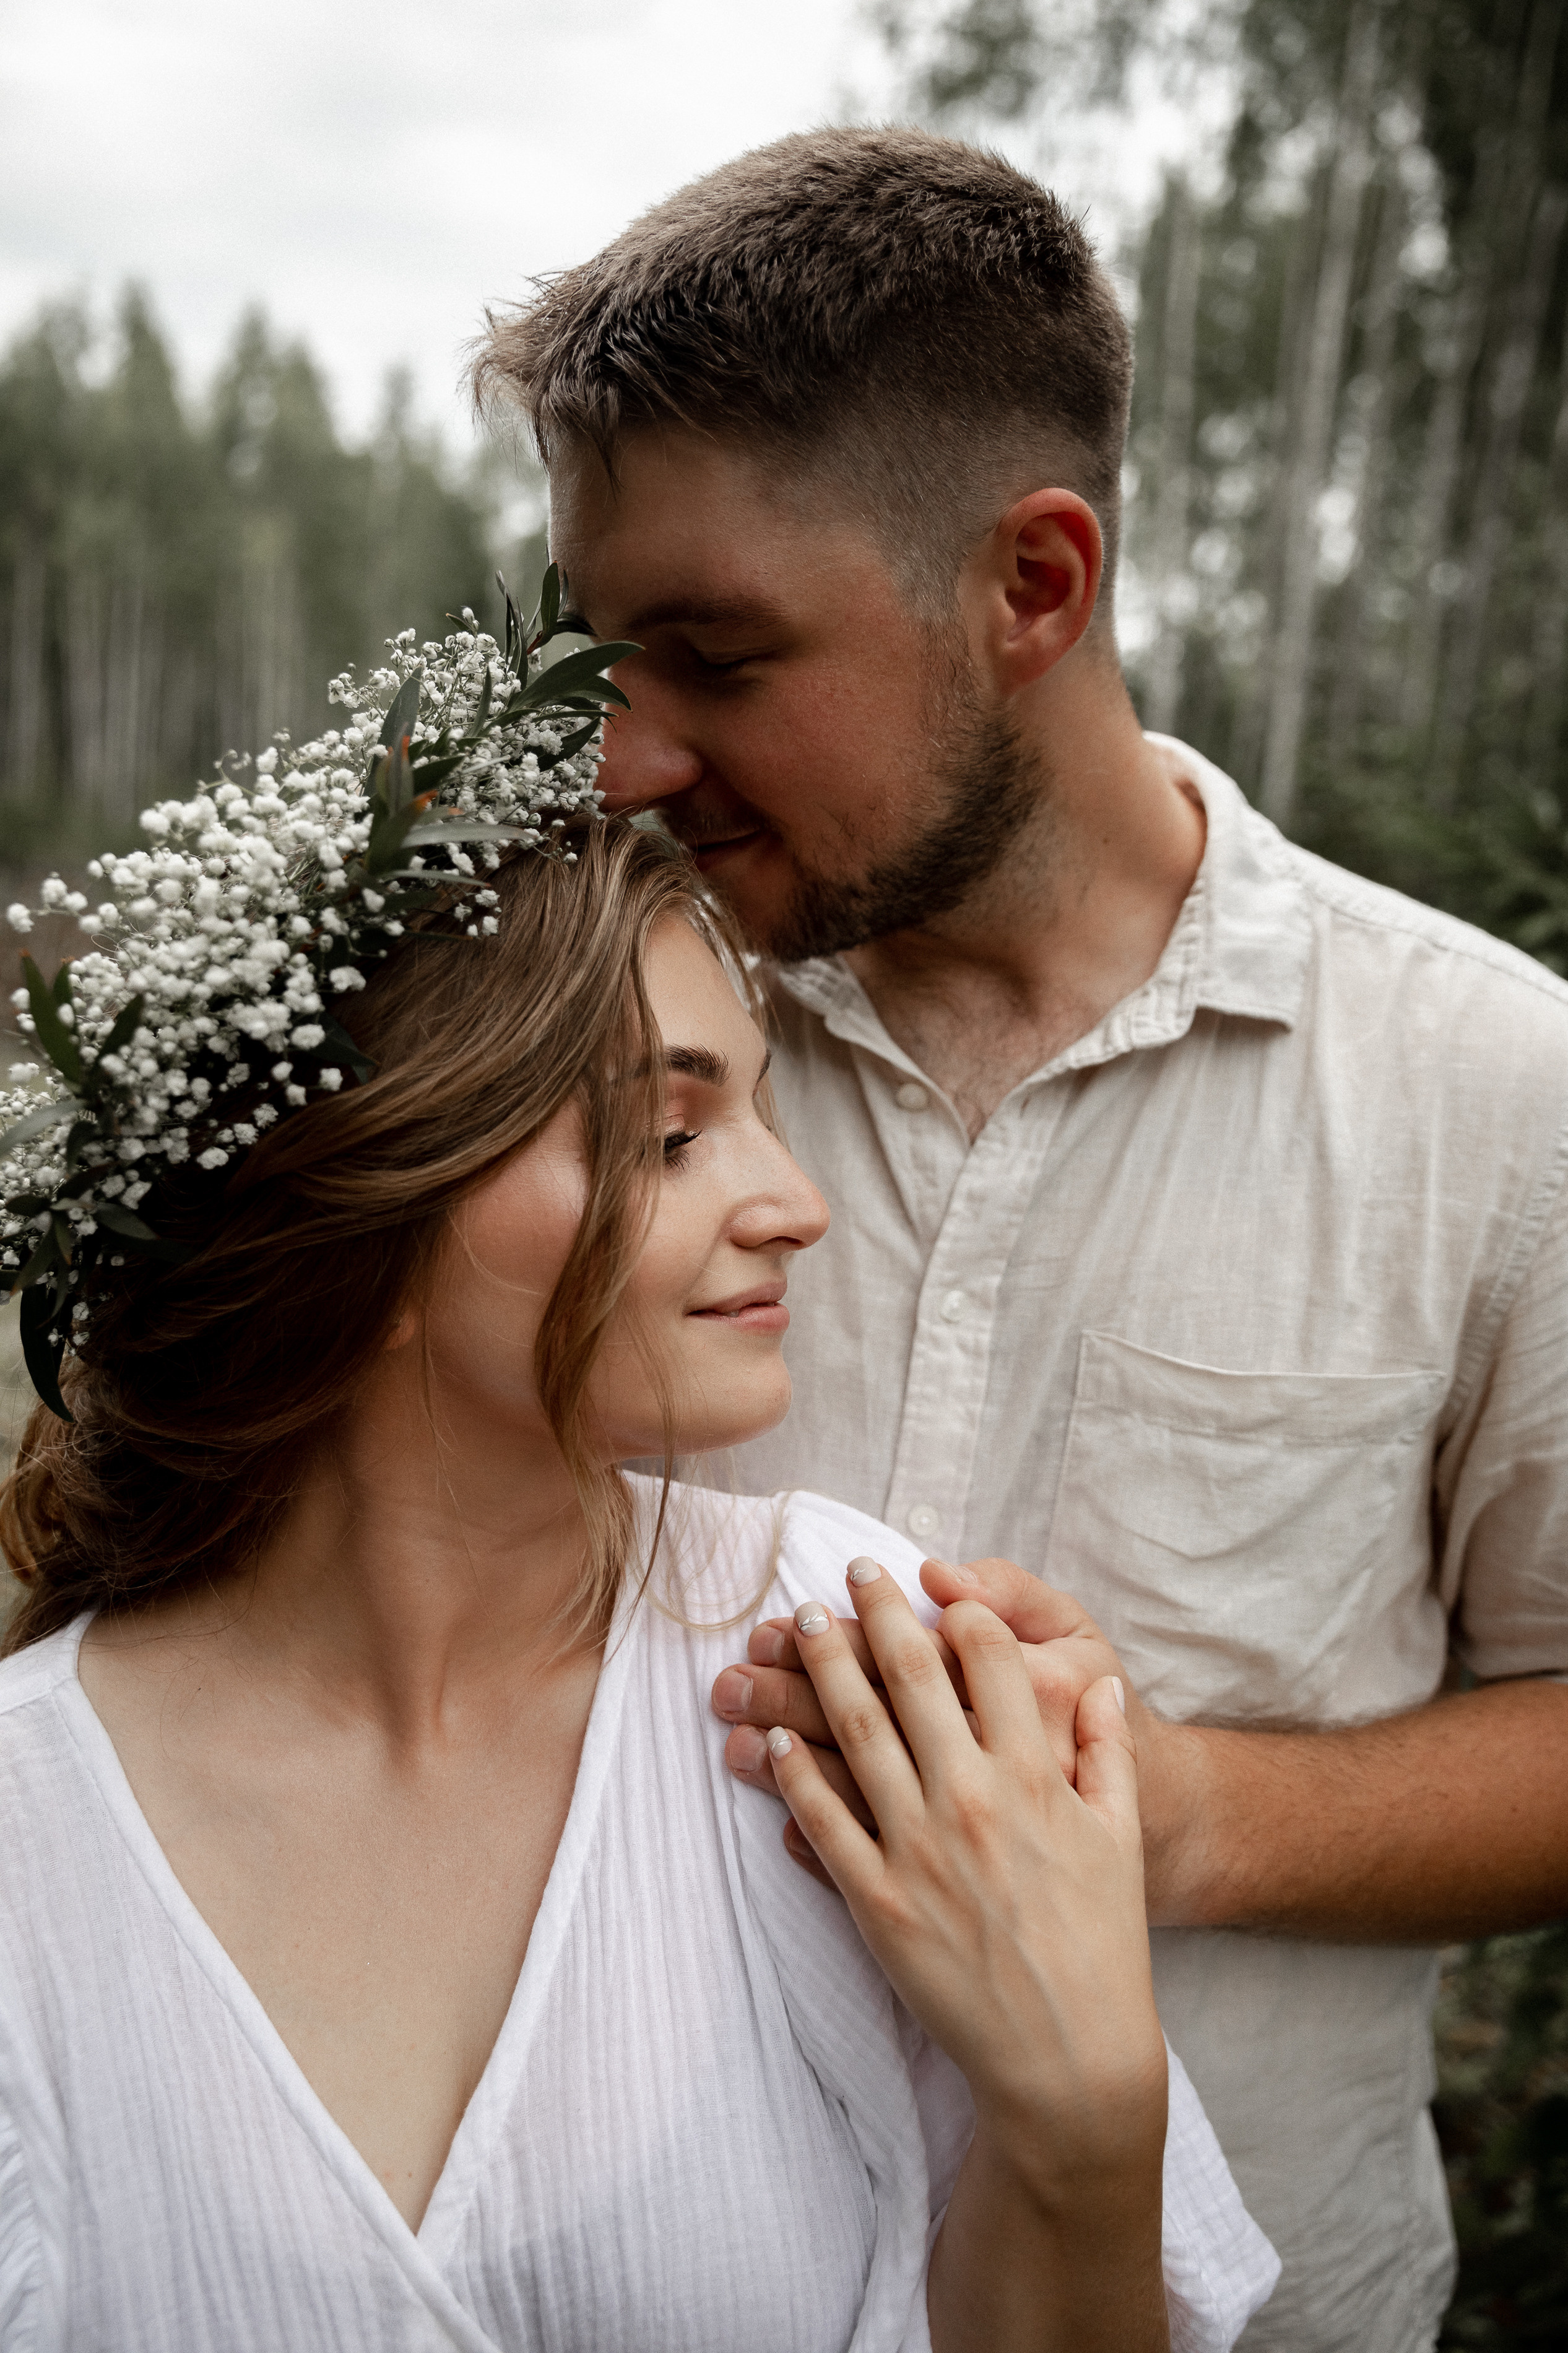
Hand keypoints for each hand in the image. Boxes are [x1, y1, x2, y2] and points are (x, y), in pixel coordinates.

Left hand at [764, 1559, 1166, 2197]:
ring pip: (855, 1735)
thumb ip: (1109, 1752)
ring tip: (798, 1625)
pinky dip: (794, 1775)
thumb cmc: (1102, 1944)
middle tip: (849, 1573)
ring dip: (822, 1670)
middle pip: (911, 1679)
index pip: (990, 1663)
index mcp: (1034, 1778)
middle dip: (877, 1614)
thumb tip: (1099, 1686)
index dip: (959, 1612)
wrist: (1069, 2056)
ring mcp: (920, 1852)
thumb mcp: (1121, 1839)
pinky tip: (771, 1739)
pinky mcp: (880, 1905)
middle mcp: (973, 1801)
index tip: (933, 1582)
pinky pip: (825, 1824)